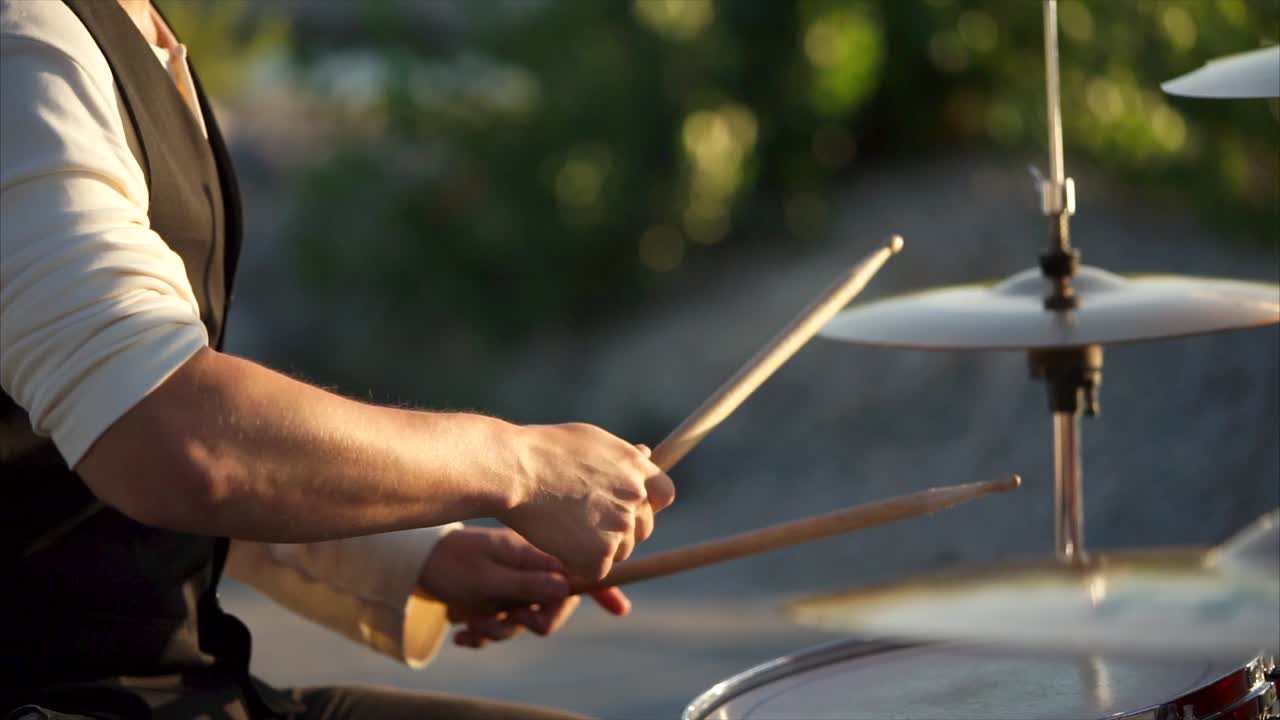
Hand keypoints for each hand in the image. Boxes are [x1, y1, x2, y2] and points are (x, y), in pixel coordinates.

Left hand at [418, 526, 630, 647]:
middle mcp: (527, 569)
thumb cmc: (448, 563)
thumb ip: (526, 584)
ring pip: (524, 620)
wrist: (411, 561)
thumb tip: (567, 587)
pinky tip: (462, 635)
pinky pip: (502, 624)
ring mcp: (512, 584)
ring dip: (498, 630)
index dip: (600, 590)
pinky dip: (483, 633)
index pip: (575, 572)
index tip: (620, 609)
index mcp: (533, 556)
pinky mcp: (494, 598)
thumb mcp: (486, 577)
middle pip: (551, 606)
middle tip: (503, 621)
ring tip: (470, 623)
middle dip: (528, 623)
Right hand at [498, 423, 675, 580]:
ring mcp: (620, 526)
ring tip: (564, 526)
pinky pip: (596, 569)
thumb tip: (647, 454)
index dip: (644, 505)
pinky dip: (577, 563)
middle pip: (642, 529)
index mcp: (638, 468)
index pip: (663, 495)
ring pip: (620, 551)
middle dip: (618, 530)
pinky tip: (556, 541)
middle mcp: (636, 497)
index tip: (624, 508)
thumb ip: (622, 456)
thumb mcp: (592, 441)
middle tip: (582, 522)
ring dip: (597, 548)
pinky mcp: (601, 555)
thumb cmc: (543, 450)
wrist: (515, 469)